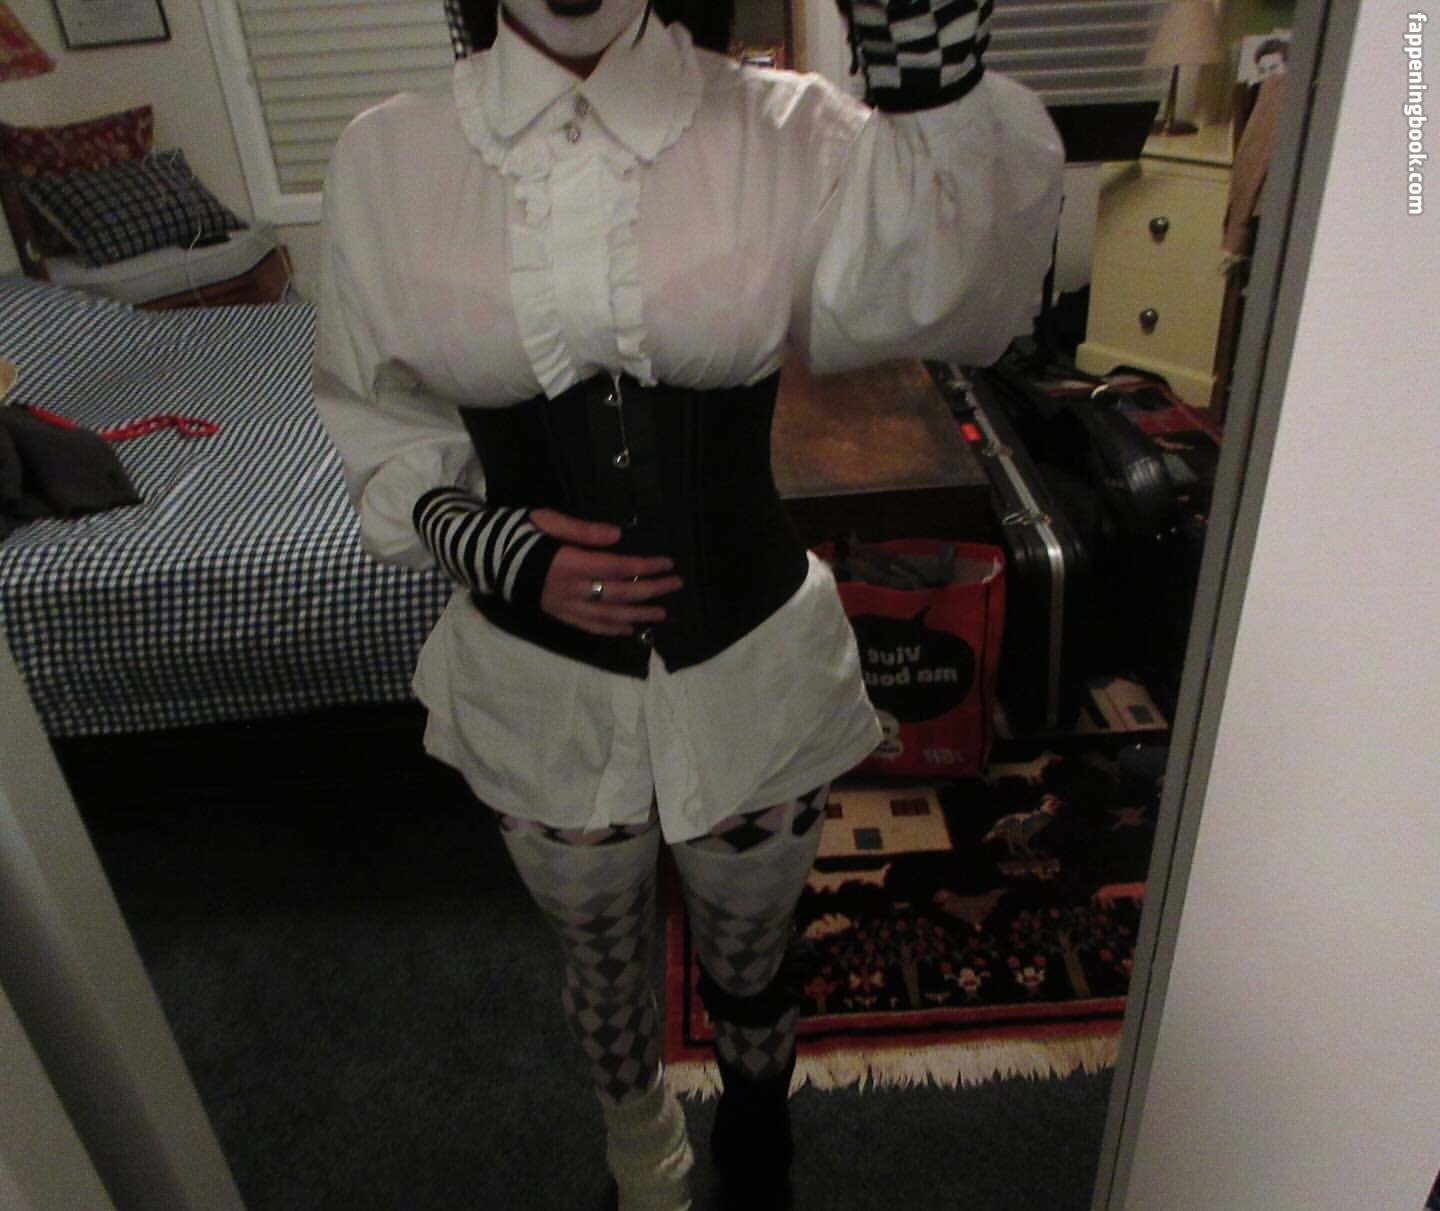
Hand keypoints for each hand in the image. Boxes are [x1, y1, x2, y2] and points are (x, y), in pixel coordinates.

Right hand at [530, 509, 682, 636]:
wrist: (482, 558)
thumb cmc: (516, 533)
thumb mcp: (547, 520)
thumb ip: (583, 530)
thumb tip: (618, 535)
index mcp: (568, 563)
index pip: (616, 567)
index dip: (644, 566)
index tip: (667, 563)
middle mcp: (570, 589)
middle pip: (619, 593)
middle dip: (651, 590)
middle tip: (676, 585)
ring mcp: (564, 606)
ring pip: (608, 616)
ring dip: (638, 615)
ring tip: (662, 613)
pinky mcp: (557, 615)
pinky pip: (589, 627)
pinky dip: (611, 630)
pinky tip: (629, 629)